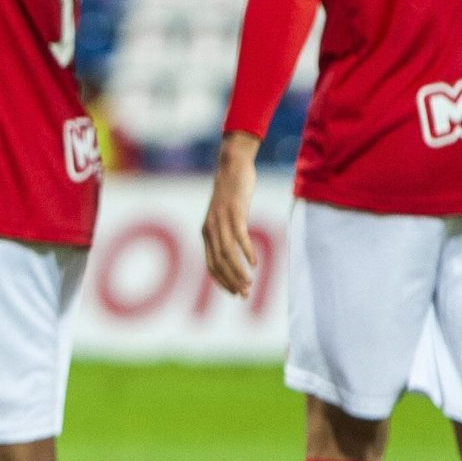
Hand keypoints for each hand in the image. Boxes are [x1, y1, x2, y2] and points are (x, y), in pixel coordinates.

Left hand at [201, 131, 261, 296]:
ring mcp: (221, 220)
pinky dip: (246, 252)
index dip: (222, 282)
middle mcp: (210, 229)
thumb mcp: (225, 216)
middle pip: (219, 263)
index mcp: (207, 233)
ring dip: (238, 271)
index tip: (235, 294)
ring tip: (250, 284)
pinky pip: (239, 236)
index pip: (211, 265)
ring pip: (228, 253)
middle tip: (245, 294)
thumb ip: (226, 233)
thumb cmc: (231, 193)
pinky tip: (255, 264)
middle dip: (231, 281)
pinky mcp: (234, 211)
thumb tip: (235, 253)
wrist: (231, 166)